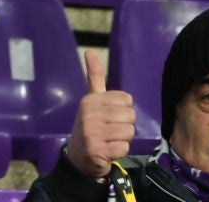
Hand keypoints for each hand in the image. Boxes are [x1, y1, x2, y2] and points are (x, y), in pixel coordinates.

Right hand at [63, 50, 136, 179]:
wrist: (78, 157)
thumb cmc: (90, 126)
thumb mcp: (91, 100)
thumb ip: (95, 77)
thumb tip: (90, 51)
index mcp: (90, 100)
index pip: (127, 100)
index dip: (123, 110)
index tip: (109, 117)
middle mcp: (89, 114)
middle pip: (130, 116)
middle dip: (125, 126)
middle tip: (110, 131)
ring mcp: (92, 133)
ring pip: (129, 132)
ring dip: (123, 139)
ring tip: (109, 140)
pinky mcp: (97, 151)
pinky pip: (124, 148)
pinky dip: (120, 151)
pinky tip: (108, 151)